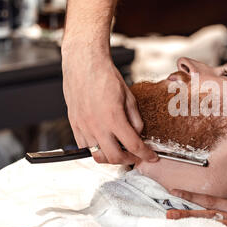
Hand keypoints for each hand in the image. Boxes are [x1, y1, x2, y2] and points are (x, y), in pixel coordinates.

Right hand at [62, 44, 157, 164]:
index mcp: (114, 118)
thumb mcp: (129, 97)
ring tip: (120, 150)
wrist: (84, 65)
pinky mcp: (74, 125)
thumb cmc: (106, 77)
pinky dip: (97, 149)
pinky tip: (105, 142)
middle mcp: (97, 126)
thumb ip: (135, 120)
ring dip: (111, 156)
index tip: (151, 157)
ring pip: (98, 155)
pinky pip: (85, 147)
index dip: (146, 155)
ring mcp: (84, 127)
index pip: (134, 145)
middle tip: (136, 156)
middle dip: (129, 160)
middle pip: (115, 157)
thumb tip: (138, 134)